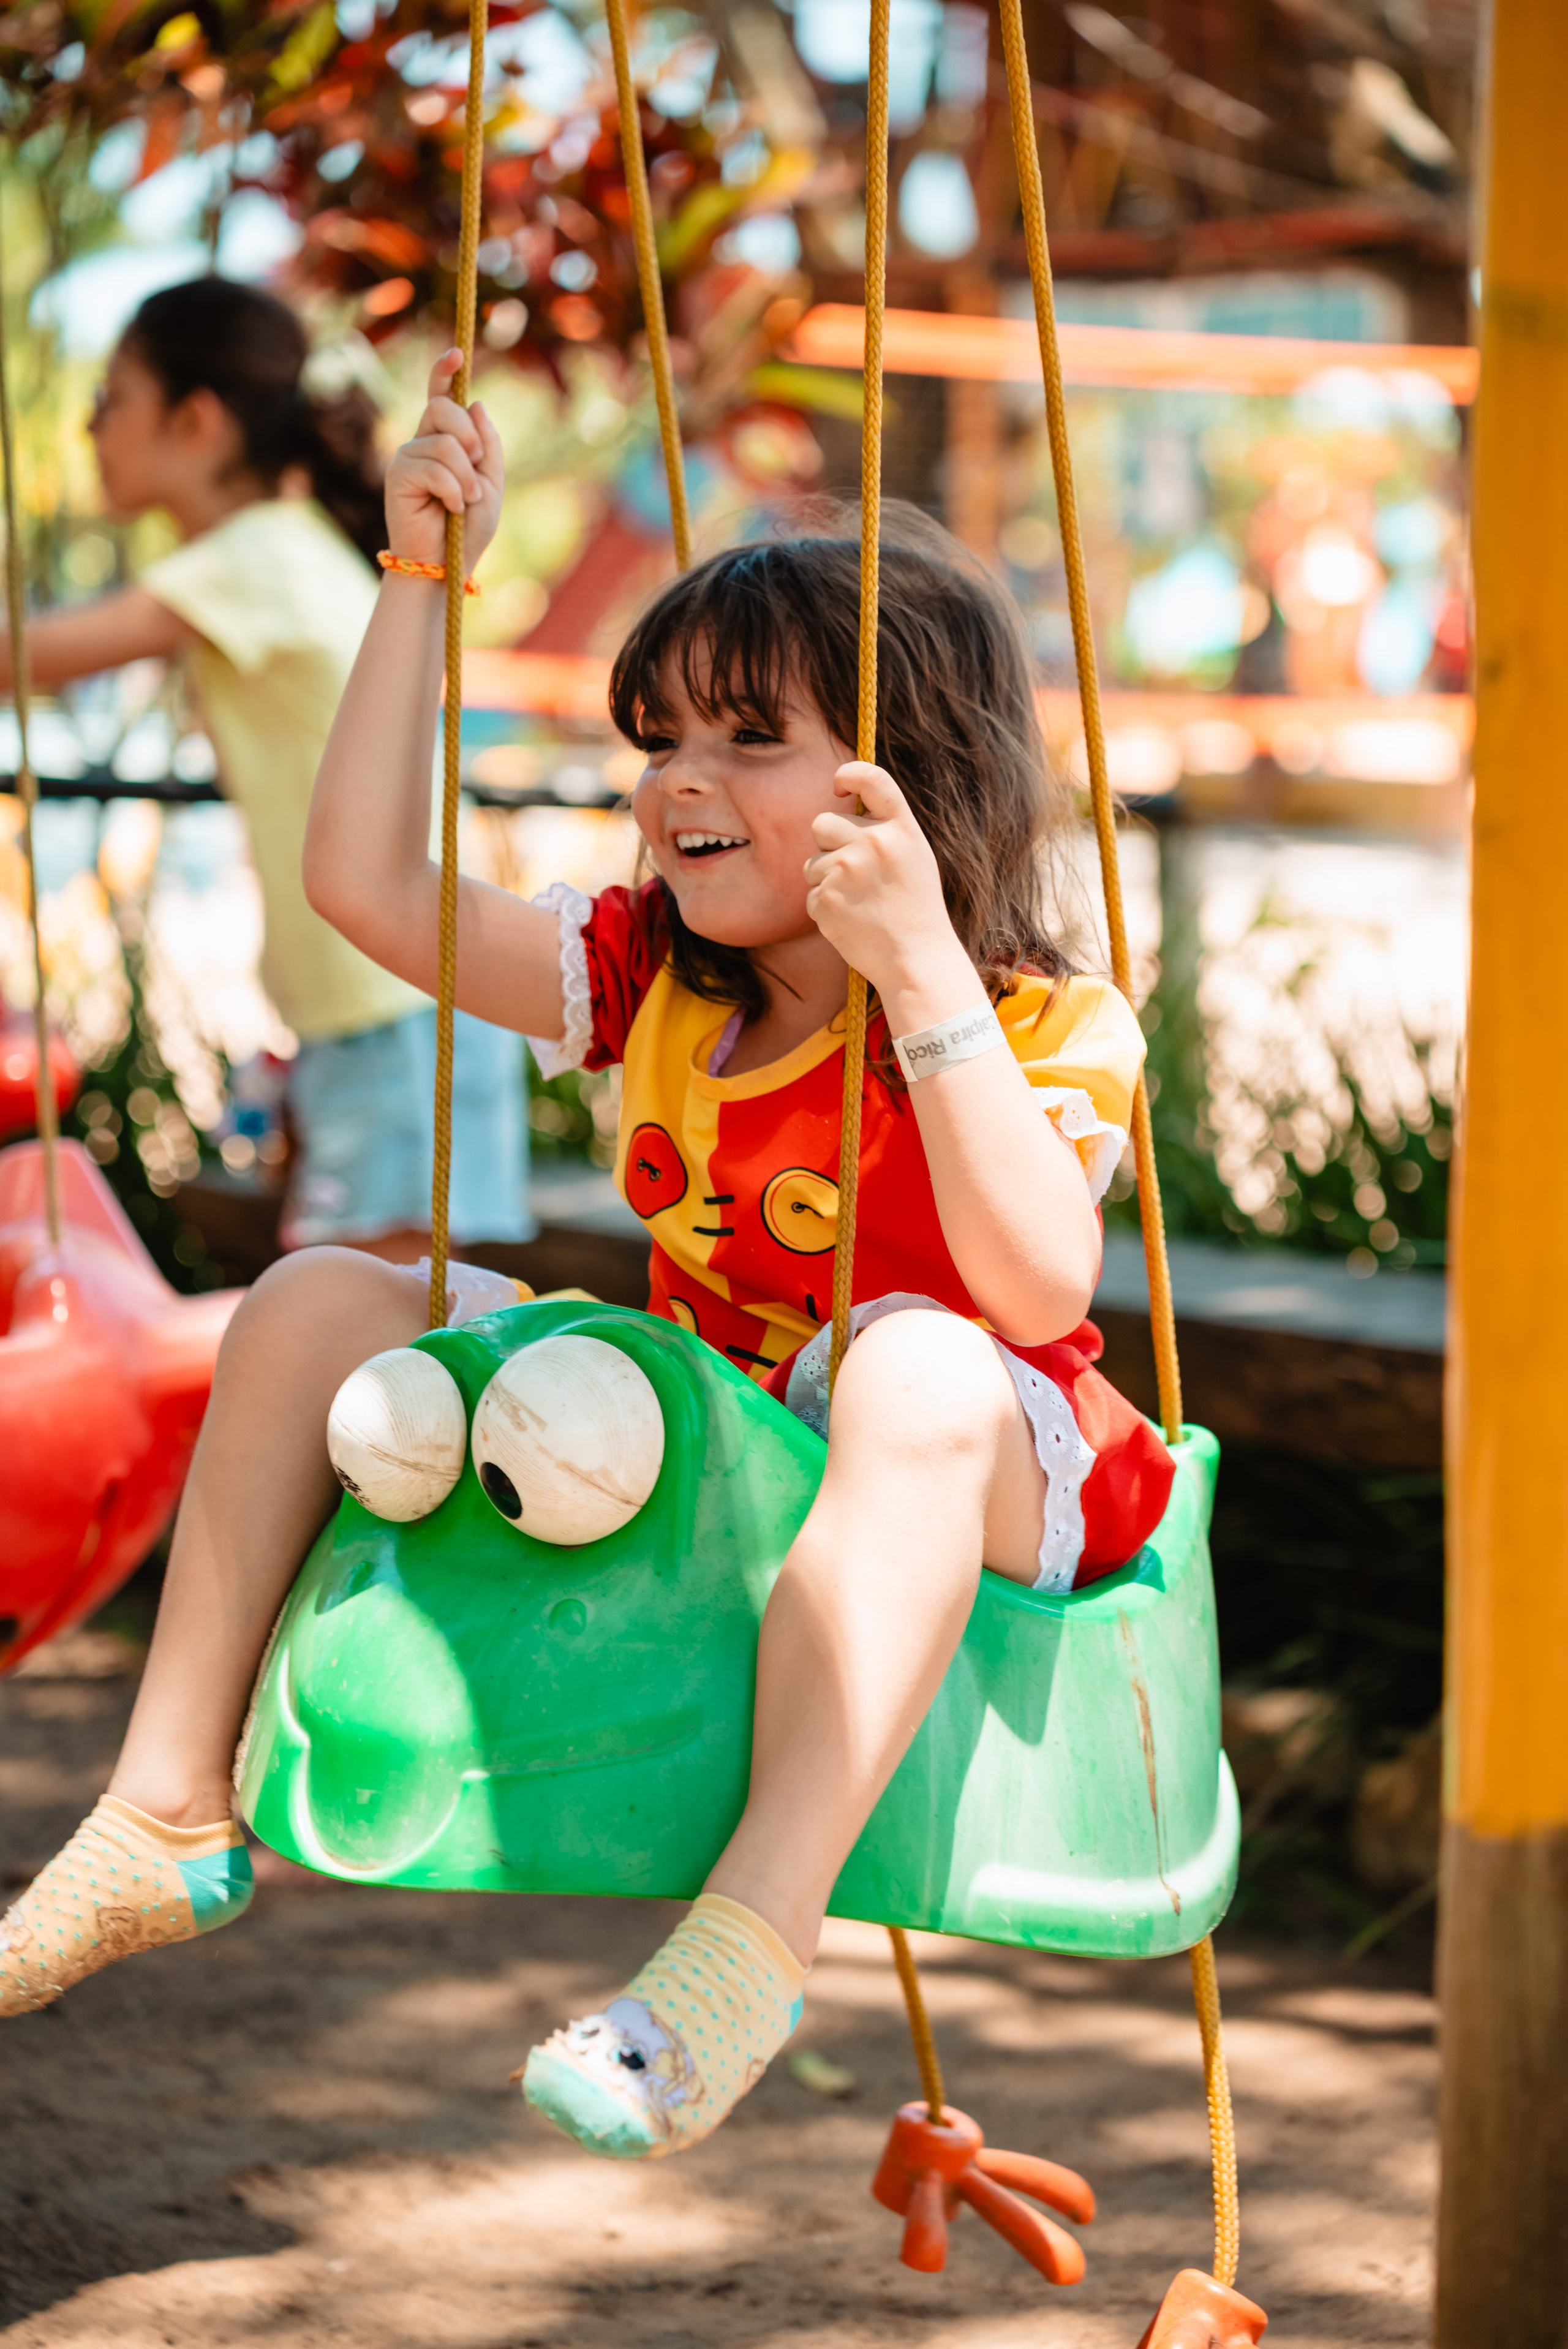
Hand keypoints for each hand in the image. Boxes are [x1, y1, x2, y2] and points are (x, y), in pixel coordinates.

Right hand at [384, 349, 503, 571]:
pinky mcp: (398, 476)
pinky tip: (451, 509)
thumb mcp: (491, 483)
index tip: (457, 353)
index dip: (444, 372)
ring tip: (465, 501)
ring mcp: (406, 457)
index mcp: (443, 441)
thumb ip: (487, 444)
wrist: (446, 564)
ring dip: (465, 476)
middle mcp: (421, 443)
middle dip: (469, 438)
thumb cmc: (467, 529)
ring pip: (444, 442)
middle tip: (476, 469)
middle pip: (442, 408)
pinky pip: (434, 467)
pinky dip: (453, 490)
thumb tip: (475, 403)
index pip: (440, 397)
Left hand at [804, 761, 977, 1021]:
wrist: (916, 959)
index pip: (871, 777)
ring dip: (826, 881)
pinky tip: (852, 921)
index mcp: (901, 829)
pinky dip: (825, 910)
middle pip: (822, 823)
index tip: (838, 785)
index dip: (849, 774)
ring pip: (811, 863)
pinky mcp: (828, 899)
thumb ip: (886, 831)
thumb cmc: (915, 910)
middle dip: (828, 845)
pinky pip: (811, 895)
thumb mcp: (914, 859)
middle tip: (854, 874)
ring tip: (859, 904)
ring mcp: (848, 871)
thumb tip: (845, 806)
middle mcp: (874, 843)